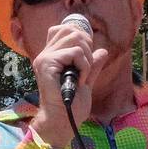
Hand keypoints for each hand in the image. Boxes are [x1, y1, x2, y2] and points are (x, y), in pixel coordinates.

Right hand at [29, 17, 110, 148]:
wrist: (64, 120)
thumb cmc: (71, 105)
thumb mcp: (86, 80)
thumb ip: (92, 65)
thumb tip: (102, 51)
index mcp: (51, 56)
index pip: (64, 29)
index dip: (80, 36)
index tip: (85, 57)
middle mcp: (45, 54)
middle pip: (71, 29)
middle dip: (86, 45)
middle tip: (85, 68)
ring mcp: (44, 58)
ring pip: (75, 38)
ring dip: (86, 57)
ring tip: (82, 75)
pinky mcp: (47, 64)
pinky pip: (76, 52)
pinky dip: (85, 66)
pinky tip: (80, 80)